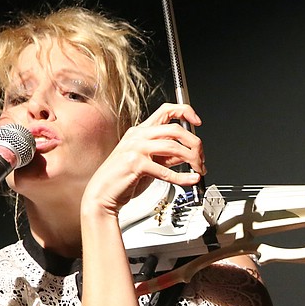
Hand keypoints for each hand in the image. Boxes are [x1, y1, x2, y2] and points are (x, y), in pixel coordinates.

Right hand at [83, 102, 205, 214]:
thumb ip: (166, 156)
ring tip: (198, 171)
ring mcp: (136, 148)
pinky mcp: (136, 164)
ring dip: (192, 160)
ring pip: (174, 147)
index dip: (185, 112)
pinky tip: (190, 180)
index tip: (197, 122)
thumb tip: (187, 154)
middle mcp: (138, 136)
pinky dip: (182, 178)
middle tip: (202, 158)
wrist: (102, 194)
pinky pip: (166, 170)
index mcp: (141, 131)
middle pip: (175, 130)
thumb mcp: (148, 162)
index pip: (166, 111)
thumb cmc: (123, 179)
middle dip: (195, 144)